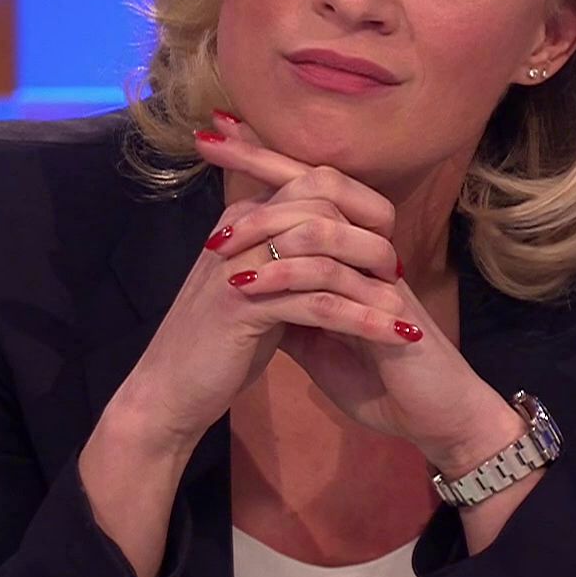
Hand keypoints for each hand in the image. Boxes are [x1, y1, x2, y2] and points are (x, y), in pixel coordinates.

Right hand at [102, 125, 421, 459]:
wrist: (169, 392)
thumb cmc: (218, 344)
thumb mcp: (256, 290)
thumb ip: (288, 259)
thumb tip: (340, 241)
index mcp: (244, 218)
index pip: (315, 184)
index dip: (361, 206)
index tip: (390, 237)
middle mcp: (240, 229)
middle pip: (324, 207)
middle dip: (371, 238)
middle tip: (401, 271)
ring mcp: (238, 264)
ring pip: (324, 256)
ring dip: (372, 283)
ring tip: (407, 312)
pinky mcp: (243, 305)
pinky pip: (318, 303)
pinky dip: (362, 320)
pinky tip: (391, 336)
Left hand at [198, 115, 521, 476]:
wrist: (431, 418)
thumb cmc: (379, 377)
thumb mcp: (318, 338)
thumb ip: (288, 305)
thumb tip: (246, 283)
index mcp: (348, 250)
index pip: (304, 190)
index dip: (263, 160)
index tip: (214, 136)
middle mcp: (364, 249)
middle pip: (313, 182)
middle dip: (257, 159)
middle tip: (207, 139)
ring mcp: (376, 274)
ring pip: (318, 224)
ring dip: (260, 228)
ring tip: (215, 244)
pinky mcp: (383, 307)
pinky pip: (329, 279)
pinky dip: (281, 281)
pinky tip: (242, 288)